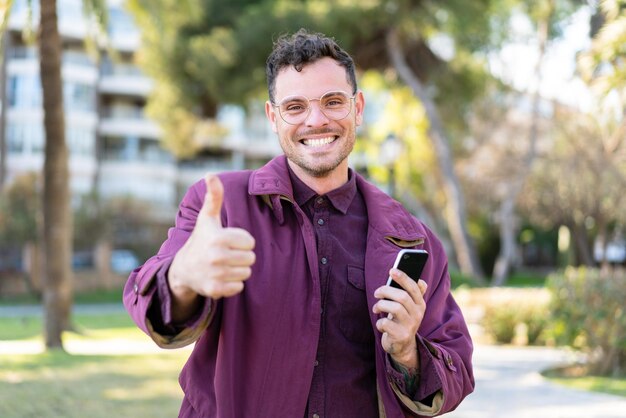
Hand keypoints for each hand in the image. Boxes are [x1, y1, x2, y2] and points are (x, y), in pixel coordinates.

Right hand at [168, 175, 255, 317]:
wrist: (183, 269)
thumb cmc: (201, 239)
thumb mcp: (207, 217)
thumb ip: (214, 196)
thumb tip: (210, 174)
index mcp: (219, 237)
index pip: (250, 242)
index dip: (241, 241)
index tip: (228, 241)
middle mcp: (217, 257)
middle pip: (251, 258)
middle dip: (241, 256)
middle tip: (226, 254)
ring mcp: (216, 274)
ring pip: (246, 273)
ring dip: (238, 269)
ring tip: (223, 264)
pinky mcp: (215, 290)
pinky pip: (239, 287)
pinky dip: (232, 284)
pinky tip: (220, 276)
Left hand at [372, 268, 427, 367]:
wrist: (403, 346)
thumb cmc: (402, 320)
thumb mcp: (410, 308)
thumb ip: (413, 294)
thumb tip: (421, 281)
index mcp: (420, 304)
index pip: (414, 287)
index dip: (403, 277)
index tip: (391, 270)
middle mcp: (418, 314)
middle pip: (402, 296)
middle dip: (386, 291)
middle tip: (376, 293)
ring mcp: (410, 326)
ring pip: (394, 308)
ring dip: (381, 305)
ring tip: (376, 308)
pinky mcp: (400, 336)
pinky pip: (386, 323)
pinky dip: (379, 322)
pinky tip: (381, 325)